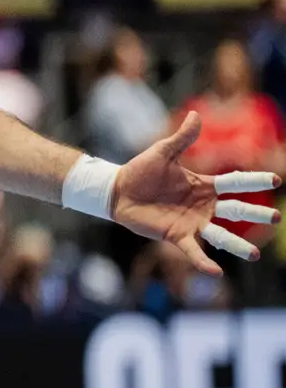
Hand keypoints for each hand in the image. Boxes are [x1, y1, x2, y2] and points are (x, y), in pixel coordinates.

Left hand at [111, 111, 280, 274]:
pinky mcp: (176, 236)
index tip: (276, 179)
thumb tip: (197, 115)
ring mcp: (192, 222)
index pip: (234, 183)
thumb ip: (182, 138)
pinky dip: (204, 262)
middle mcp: (203, 206)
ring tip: (256, 255)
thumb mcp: (162, 152)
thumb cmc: (140, 171)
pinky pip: (193, 250)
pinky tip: (217, 272)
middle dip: (255, 214)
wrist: (117, 190)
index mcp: (204, 186)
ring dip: (238, 246)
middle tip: (276, 217)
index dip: (254, 181)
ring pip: (221, 235)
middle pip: (236, 211)